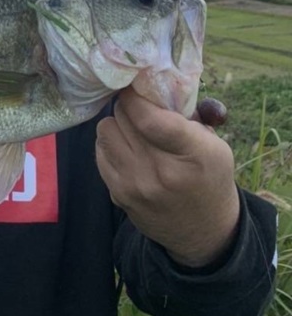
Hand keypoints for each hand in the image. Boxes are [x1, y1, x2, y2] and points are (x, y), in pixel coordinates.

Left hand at [95, 87, 239, 266]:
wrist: (201, 231)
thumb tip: (151, 84)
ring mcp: (135, 186)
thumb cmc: (208, 178)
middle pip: (123, 118)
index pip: (149, 117)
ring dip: (116, 124)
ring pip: (105, 130)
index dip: (136, 97)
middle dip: (129, 107)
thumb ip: (187, 116)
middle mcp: (162, 172)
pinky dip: (109, 144)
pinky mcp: (117, 194)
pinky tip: (125, 148)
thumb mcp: (215, 145)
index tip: (135, 87)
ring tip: (132, 129)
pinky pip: (100, 151)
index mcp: (195, 155)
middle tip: (139, 109)